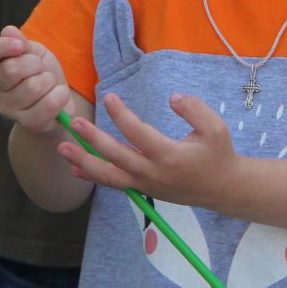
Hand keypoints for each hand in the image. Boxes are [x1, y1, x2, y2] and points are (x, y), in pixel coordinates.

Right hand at [0, 30, 72, 135]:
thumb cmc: (41, 73)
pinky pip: (50, 103)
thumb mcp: (33, 52)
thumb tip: (9, 31)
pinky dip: (60, 94)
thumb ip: (21, 42)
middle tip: (40, 68)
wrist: (57, 102)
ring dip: (49, 80)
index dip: (0, 45)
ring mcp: (9, 109)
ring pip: (34, 86)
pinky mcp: (28, 123)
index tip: (20, 45)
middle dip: (35, 63)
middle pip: (11, 69)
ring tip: (48, 84)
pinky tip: (56, 96)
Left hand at [58, 92, 240, 207]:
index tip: (109, 98)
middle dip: (93, 140)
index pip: (139, 134)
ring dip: (84, 162)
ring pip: (109, 176)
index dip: (121, 115)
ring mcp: (146, 185)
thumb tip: (172, 97)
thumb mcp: (216, 128)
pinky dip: (93, 176)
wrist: (223, 189)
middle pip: (116, 157)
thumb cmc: (219, 154)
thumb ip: (194, 109)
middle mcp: (154, 173)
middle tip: (75, 123)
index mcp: (171, 156)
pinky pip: (113, 184)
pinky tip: (75, 167)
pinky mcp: (143, 189)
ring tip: (63, 148)